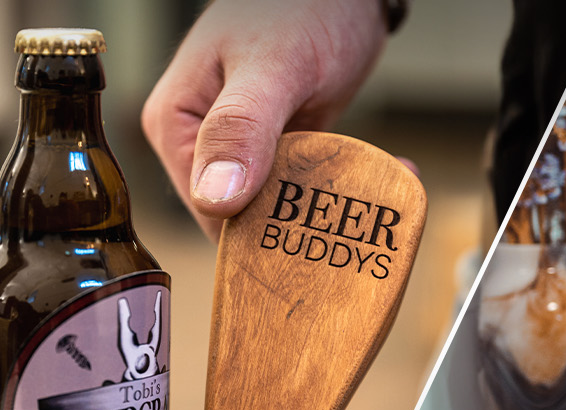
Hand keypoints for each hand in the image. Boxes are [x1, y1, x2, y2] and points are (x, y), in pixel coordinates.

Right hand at [141, 0, 390, 239]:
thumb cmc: (300, 7)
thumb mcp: (273, 66)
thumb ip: (241, 126)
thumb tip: (215, 198)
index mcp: (177, 126)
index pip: (208, 212)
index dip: (259, 231)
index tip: (312, 229)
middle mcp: (199, 143)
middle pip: (245, 215)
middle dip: (301, 216)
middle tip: (359, 211)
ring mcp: (240, 145)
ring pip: (281, 203)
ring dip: (331, 201)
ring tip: (382, 186)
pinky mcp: (277, 143)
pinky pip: (304, 180)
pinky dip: (343, 180)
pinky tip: (387, 169)